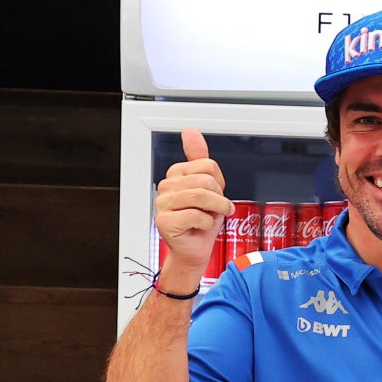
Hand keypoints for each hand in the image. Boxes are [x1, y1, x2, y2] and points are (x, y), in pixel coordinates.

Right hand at [154, 128, 232, 283]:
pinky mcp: (164, 221)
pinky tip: (201, 227)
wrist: (194, 250)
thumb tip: (190, 130)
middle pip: (205, 180)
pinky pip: (195, 215)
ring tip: (215, 216)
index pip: (208, 166)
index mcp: (176, 175)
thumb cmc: (202, 222)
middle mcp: (166, 187)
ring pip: (200, 196)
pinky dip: (206, 223)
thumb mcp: (208, 187)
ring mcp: (162, 204)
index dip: (219, 183)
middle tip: (217, 209)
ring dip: (216, 209)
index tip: (216, 196)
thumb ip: (200, 159)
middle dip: (219, 197)